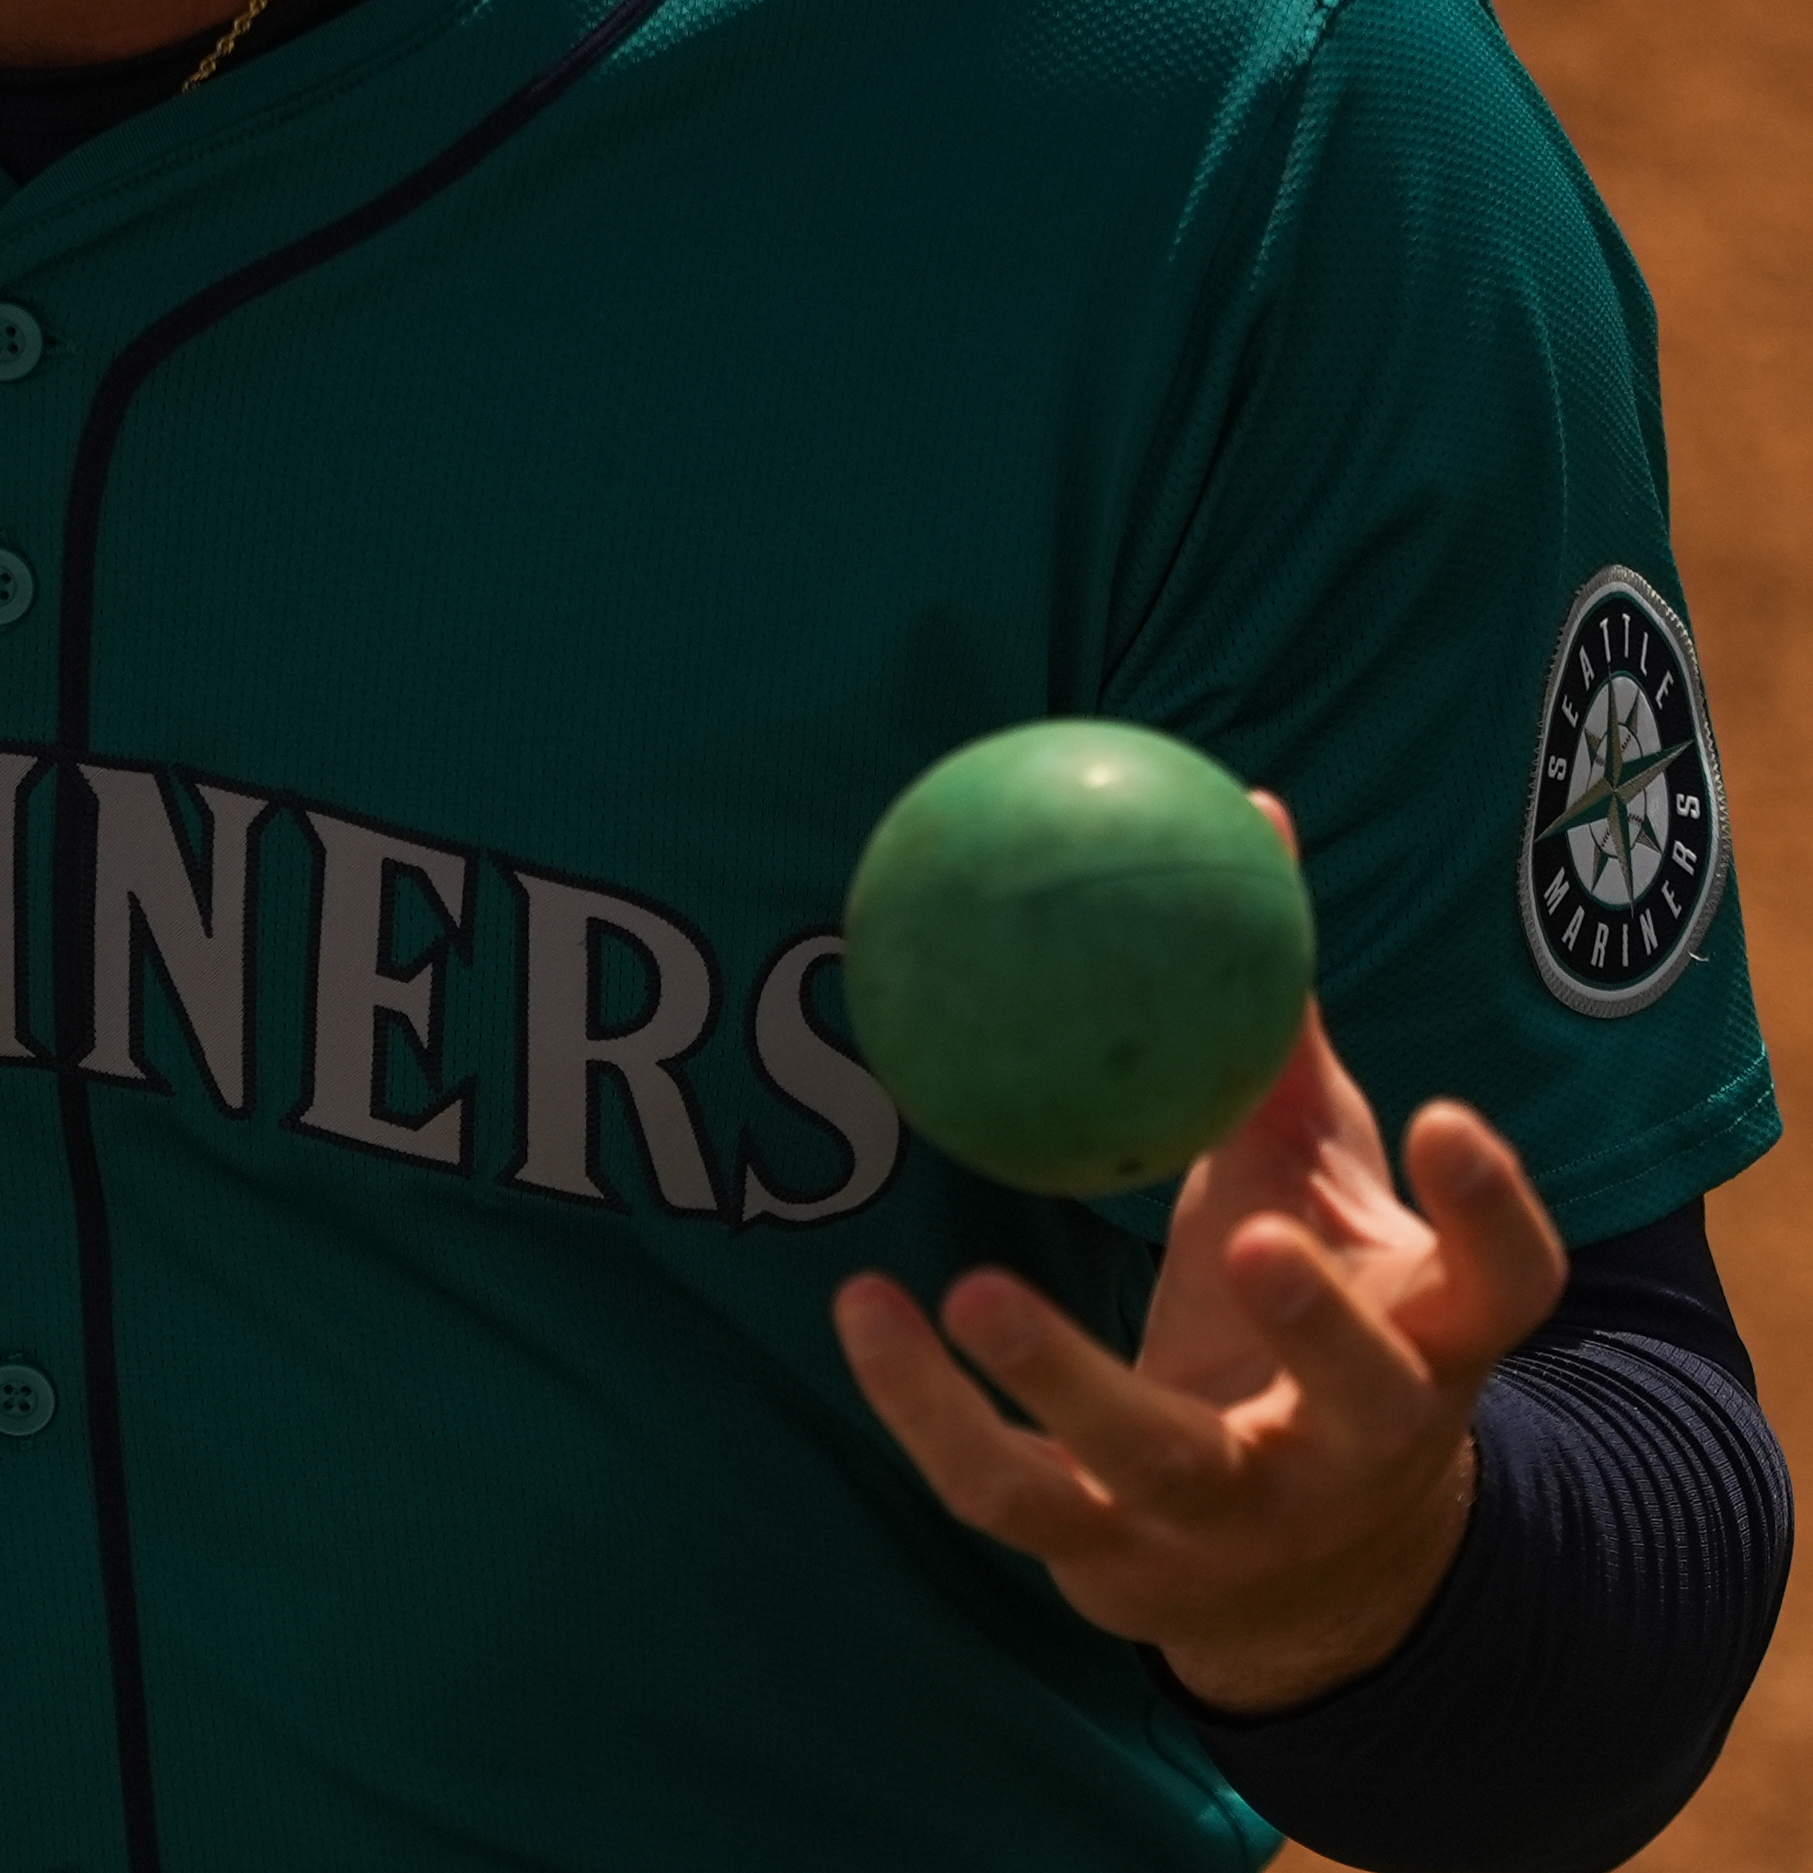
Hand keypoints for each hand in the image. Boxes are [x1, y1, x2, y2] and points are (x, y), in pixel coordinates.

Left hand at [831, 796, 1569, 1713]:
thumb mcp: (1309, 1179)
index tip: (1452, 1113)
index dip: (1495, 1213)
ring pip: (1155, 1464)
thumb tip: (1250, 803)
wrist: (1298, 1558)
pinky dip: (925, 1405)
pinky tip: (860, 1307)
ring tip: (978, 1286)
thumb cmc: (1303, 1308)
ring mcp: (1235, 1520)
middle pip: (1362, 1400)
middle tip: (1247, 1239)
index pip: (1507, 1285)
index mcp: (1430, 1344)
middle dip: (1316, 1329)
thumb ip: (1275, 1024)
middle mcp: (1356, 1446)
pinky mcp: (1116, 1564)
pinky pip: (1005, 1488)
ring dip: (1068, 1379)